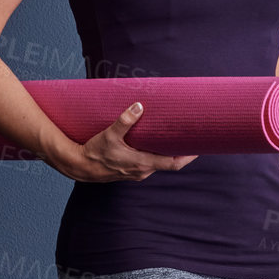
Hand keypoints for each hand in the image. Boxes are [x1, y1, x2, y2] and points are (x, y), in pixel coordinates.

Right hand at [65, 102, 199, 183]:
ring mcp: (136, 173)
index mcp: (142, 163)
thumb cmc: (94, 152)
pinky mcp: (129, 171)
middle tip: (191, 138)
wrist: (79, 167)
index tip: (200, 148)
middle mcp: (142, 171)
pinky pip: (148, 164)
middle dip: (180, 152)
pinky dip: (155, 155)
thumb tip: (139, 106)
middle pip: (169, 163)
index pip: (173, 163)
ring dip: (167, 153)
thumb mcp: (109, 135)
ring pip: (158, 163)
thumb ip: (125, 121)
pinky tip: (154, 145)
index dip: (188, 157)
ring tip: (174, 139)